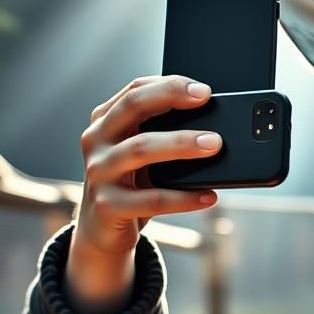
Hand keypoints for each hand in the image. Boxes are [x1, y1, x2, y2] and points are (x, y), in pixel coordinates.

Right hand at [66, 75, 221, 313]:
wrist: (102, 228)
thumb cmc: (132, 183)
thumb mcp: (143, 154)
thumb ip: (164, 135)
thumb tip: (217, 128)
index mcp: (105, 121)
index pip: (135, 90)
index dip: (169, 85)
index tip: (204, 89)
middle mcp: (97, 140)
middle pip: (133, 108)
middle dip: (172, 99)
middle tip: (208, 102)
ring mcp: (99, 172)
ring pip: (141, 149)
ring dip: (181, 144)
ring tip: (215, 144)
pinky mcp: (108, 205)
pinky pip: (152, 200)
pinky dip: (185, 198)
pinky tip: (209, 196)